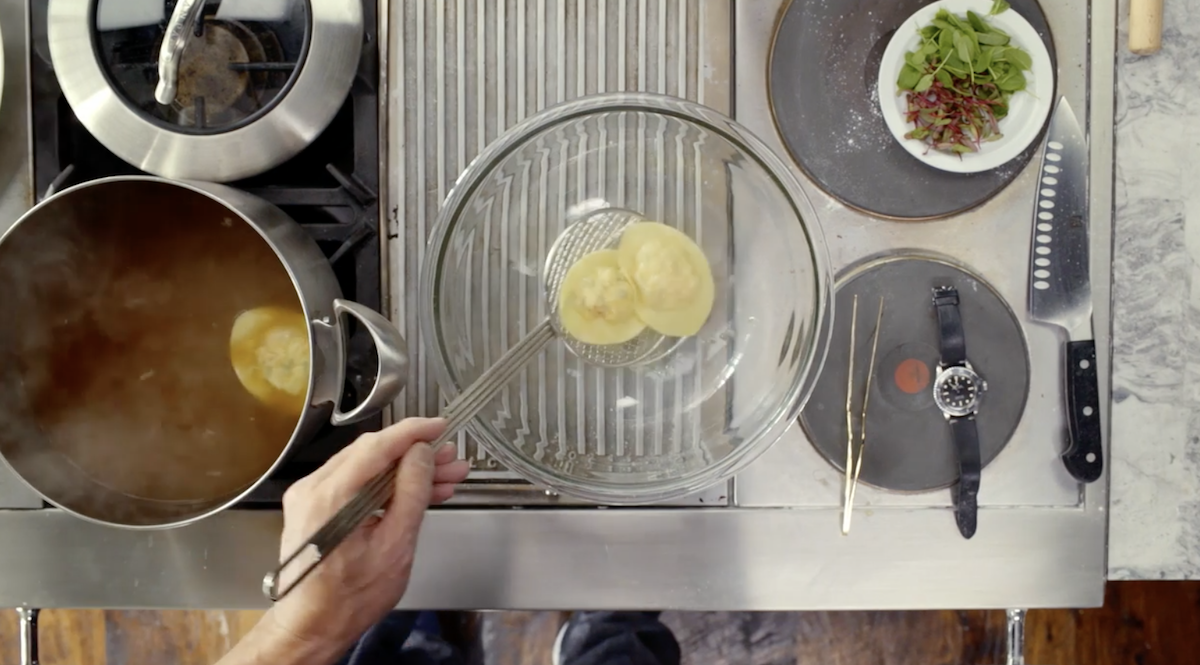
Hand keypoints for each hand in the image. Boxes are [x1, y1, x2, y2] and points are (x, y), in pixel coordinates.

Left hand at [259, 418, 469, 661]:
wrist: (312, 627)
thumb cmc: (349, 598)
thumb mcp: (394, 546)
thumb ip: (410, 493)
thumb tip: (421, 454)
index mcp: (330, 496)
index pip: (377, 446)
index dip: (413, 432)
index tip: (440, 427)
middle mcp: (313, 489)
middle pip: (372, 454)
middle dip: (416, 455)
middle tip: (450, 461)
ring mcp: (310, 497)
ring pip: (367, 468)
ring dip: (405, 471)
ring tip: (444, 478)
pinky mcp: (315, 507)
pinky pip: (356, 484)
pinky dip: (387, 486)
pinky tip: (417, 492)